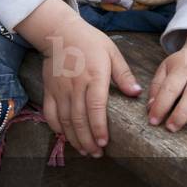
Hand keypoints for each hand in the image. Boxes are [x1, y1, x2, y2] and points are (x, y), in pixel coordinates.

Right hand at [40, 12, 142, 157]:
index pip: (96, 107)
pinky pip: (50, 114)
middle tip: (96, 154)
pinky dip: (57, 128)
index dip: (99, 127)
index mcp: (94, 76)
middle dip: (88, 140)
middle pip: (80, 119)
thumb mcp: (112, 52)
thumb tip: (136, 93)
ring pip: (65, 120)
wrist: (60, 32)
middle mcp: (75, 85)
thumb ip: (124, 75)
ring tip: (85, 151)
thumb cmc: (90, 42)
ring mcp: (60, 89)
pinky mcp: (49, 90)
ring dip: (74, 139)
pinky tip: (66, 137)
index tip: (104, 143)